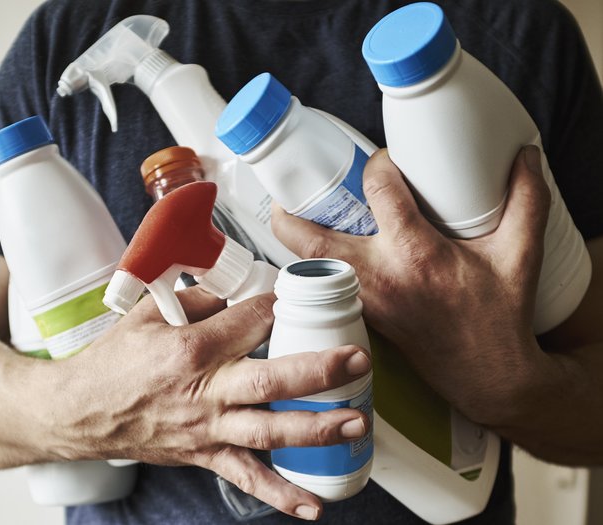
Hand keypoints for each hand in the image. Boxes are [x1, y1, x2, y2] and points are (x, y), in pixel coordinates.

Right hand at [44, 286, 370, 519]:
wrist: (80, 412)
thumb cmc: (113, 361)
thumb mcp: (147, 315)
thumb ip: (197, 300)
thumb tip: (237, 295)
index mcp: (191, 349)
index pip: (251, 321)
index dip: (281, 305)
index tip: (301, 296)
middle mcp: (205, 391)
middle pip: (271, 381)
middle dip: (319, 371)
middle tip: (357, 361)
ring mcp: (207, 428)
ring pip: (268, 432)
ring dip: (314, 429)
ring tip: (355, 424)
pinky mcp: (204, 454)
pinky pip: (245, 477)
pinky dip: (279, 494)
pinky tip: (312, 506)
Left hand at [272, 146, 550, 426]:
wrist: (487, 376)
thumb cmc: (500, 317)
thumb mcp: (522, 255)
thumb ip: (528, 200)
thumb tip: (524, 154)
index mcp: (417, 253)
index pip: (379, 190)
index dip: (378, 164)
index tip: (387, 160)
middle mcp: (380, 276)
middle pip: (310, 238)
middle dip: (289, 210)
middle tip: (295, 183)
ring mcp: (364, 299)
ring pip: (306, 266)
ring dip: (294, 238)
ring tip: (295, 210)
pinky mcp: (361, 315)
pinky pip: (321, 287)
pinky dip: (310, 266)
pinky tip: (320, 247)